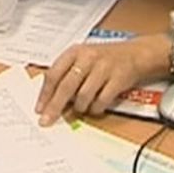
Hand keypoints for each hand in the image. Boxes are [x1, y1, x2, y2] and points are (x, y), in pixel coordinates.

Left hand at [34, 38, 164, 125]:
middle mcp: (88, 58)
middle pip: (66, 86)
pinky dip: (96, 109)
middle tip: (47, 120)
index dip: (45, 93)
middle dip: (55, 107)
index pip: (54, 74)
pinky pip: (101, 101)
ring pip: (83, 96)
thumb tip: (49, 99)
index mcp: (75, 52)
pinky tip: (95, 107)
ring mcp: (104, 68)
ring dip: (80, 107)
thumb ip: (66, 74)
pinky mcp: (118, 79)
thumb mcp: (82, 58)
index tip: (39, 109)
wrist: (134, 54)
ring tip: (81, 107)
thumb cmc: (104, 58)